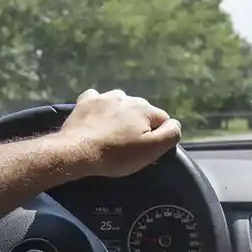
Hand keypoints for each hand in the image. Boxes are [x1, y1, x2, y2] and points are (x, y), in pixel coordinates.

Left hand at [59, 89, 182, 177]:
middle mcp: (126, 96)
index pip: (162, 120)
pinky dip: (99, 110)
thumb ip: (170, 134)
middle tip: (126, 147)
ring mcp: (104, 97)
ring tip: (110, 136)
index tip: (145, 150)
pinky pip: (97, 101)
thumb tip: (175, 124)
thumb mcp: (151, 150)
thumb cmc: (116, 154)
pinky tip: (95, 122)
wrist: (76, 152)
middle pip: (140, 112)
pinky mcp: (85, 101)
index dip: (157, 137)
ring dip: (119, 117)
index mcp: (145, 107)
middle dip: (137, 126)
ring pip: (120, 106)